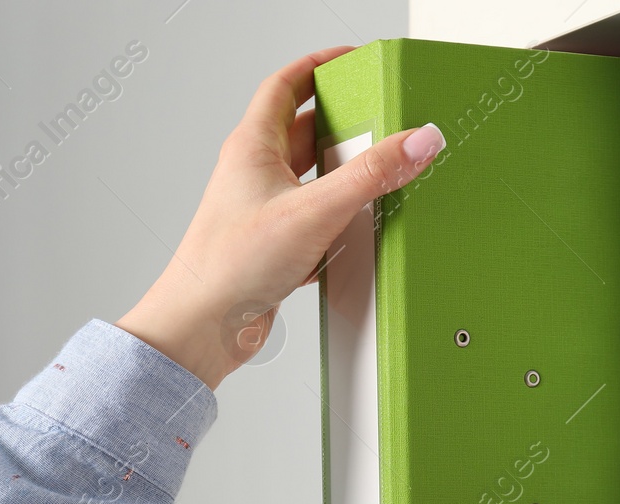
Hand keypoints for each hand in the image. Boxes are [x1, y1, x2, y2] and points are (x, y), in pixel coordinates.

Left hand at [115, 46, 445, 388]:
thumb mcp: (314, 211)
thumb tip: (416, 141)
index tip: (351, 61)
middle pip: (304, 131)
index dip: (318, 66)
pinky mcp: (274, 247)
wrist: (203, 327)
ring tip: (378, 175)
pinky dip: (338, 223)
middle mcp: (254, 174)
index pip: (285, 85)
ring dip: (343, 178)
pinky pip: (314, 221)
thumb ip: (370, 175)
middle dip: (343, 123)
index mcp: (252, 147)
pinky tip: (357, 233)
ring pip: (311, 179)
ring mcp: (263, 210)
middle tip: (379, 118)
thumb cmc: (230, 266)